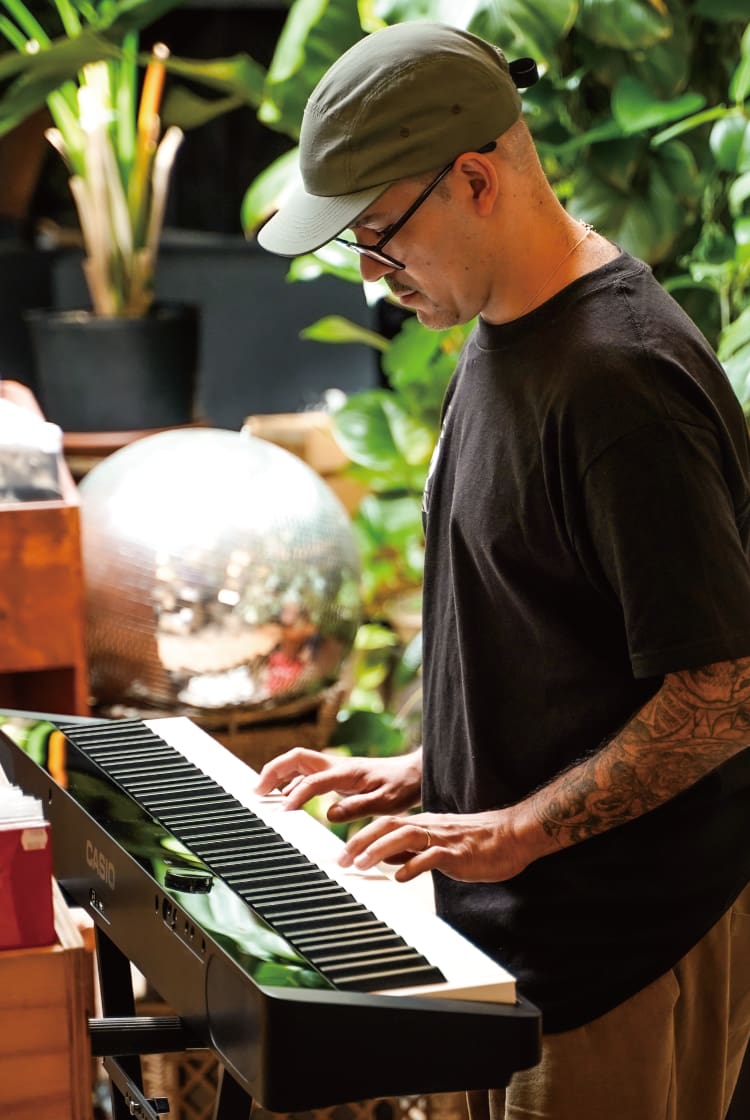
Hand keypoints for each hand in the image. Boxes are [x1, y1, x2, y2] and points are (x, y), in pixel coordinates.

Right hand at [254, 747, 422, 821]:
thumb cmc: (401, 788)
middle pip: (296, 759)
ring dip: (278, 774)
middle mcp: (336, 765)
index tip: (282, 813)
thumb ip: (357, 808)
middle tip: (256, 792)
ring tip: (262, 794)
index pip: (313, 780)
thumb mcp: (385, 803)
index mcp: (347, 772)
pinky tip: (286, 797)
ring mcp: (334, 768)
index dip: (296, 795)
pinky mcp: (336, 775)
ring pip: (298, 764)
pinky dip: (290, 781)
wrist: (414, 774)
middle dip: (273, 772)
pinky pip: (306, 774)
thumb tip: (328, 813)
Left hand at [338, 809, 529, 883]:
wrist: (513, 835)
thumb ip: (413, 850)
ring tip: (361, 863)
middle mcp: (430, 826)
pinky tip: (400, 876)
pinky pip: (432, 857)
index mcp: (424, 824)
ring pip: (406, 835)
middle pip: (389, 826)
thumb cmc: (478, 843)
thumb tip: (385, 859)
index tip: (342, 853)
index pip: (386, 824)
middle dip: (362, 840)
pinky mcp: (458, 853)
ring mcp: (444, 838)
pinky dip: (414, 865)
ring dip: (380, 849)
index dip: (362, 836)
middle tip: (342, 859)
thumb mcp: (439, 844)